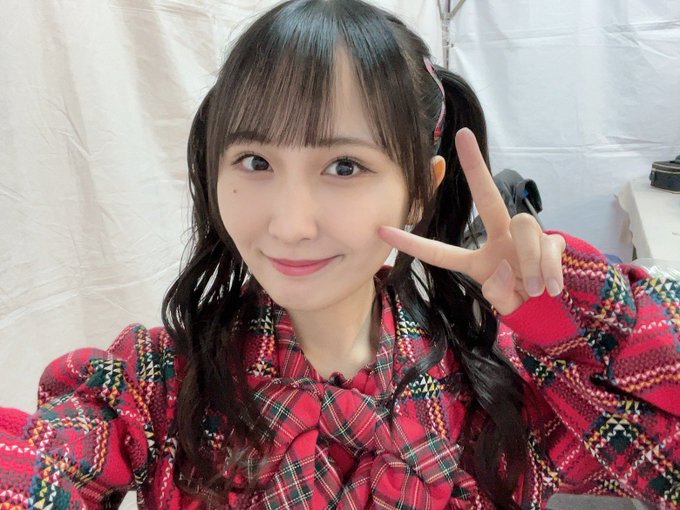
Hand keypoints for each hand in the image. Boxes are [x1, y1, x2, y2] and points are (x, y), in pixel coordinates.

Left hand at [378, 128, 565, 314]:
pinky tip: (552, 287)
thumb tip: (504, 269)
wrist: (563, 314)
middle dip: (475, 166)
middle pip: (487, 198)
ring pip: (524, 225)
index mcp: (478, 260)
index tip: (382, 231)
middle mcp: (500, 240)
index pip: (441, 252)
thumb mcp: (507, 306)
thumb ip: (499, 294)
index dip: (413, 244)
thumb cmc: (528, 307)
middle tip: (463, 135)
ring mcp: (527, 238)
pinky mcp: (553, 241)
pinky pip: (548, 245)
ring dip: (529, 259)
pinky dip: (549, 268)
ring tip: (536, 288)